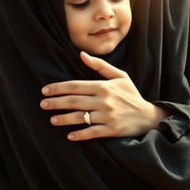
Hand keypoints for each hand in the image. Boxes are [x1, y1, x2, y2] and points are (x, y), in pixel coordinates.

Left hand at [40, 51, 167, 140]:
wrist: (147, 116)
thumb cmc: (131, 95)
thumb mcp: (120, 76)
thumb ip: (100, 66)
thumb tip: (81, 54)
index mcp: (103, 86)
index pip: (76, 86)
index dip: (58, 88)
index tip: (45, 90)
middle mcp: (104, 100)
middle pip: (74, 101)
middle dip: (55, 102)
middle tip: (42, 104)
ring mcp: (107, 116)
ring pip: (80, 117)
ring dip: (64, 119)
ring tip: (52, 120)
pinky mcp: (111, 130)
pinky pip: (92, 132)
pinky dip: (80, 134)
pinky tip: (69, 135)